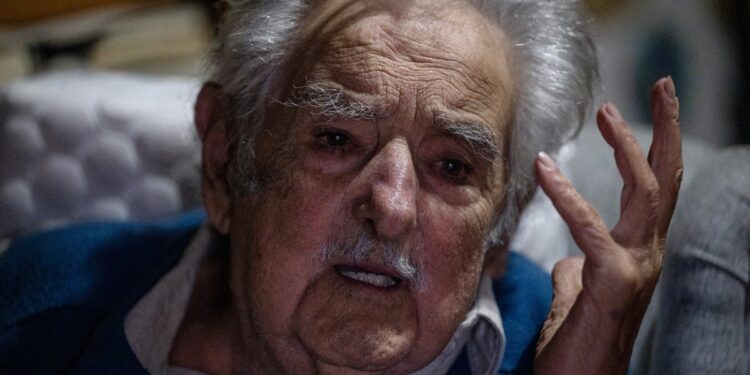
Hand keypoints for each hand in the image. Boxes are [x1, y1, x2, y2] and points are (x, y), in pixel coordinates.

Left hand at [533, 77, 682, 373]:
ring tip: (609, 111)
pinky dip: (568, 195)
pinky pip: (591, 229)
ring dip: (629, 147)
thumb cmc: (577, 344)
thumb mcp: (577, 296)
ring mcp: (636, 267)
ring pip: (646, 193)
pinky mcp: (612, 282)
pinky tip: (544, 168)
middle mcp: (647, 253)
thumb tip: (568, 259)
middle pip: (666, 178)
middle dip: (666, 128)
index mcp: (639, 251)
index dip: (658, 145)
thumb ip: (577, 271)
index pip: (657, 188)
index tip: (647, 106)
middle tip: (662, 84)